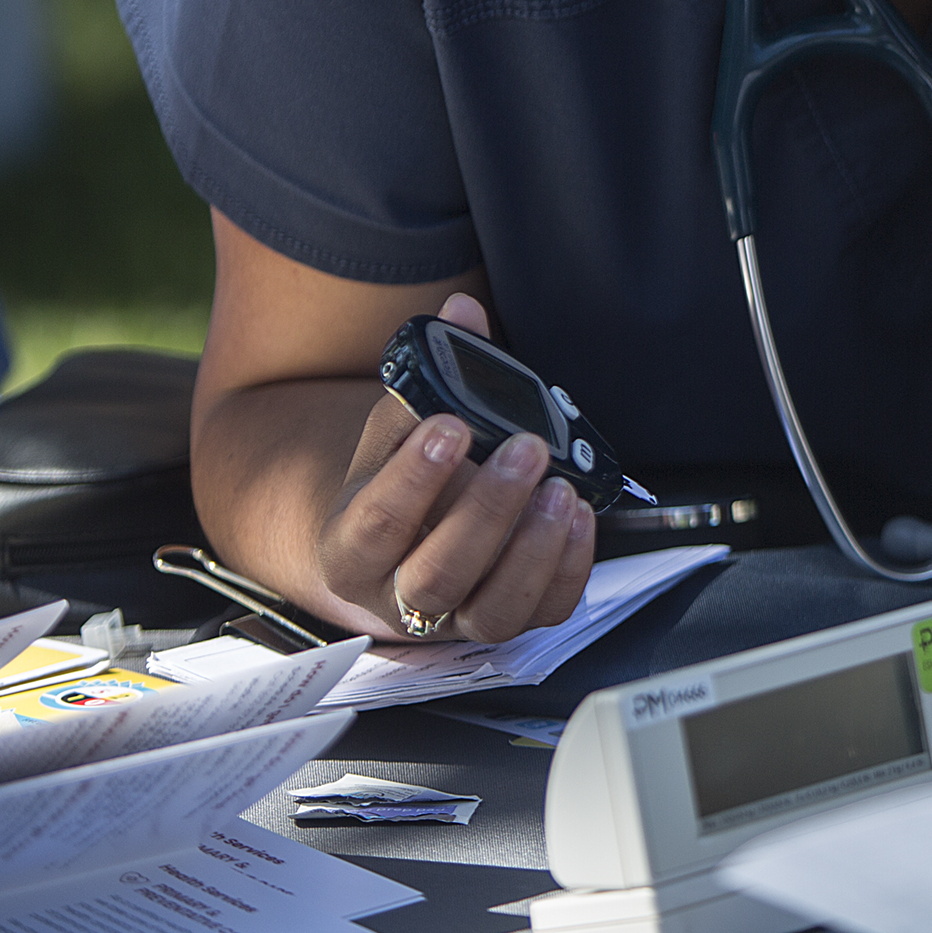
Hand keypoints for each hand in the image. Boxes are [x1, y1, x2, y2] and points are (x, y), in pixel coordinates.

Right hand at [314, 293, 595, 640]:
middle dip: (487, 509)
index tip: (450, 425)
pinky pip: (542, 612)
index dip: (414, 477)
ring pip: (493, 610)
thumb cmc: (398, 478)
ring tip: (562, 489)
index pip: (375, 523)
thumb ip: (427, 374)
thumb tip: (463, 310)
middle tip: (526, 448)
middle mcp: (396, 595)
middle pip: (438, 573)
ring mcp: (454, 618)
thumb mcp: (396, 431)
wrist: (396, 542)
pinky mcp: (503, 621)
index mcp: (351, 546)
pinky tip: (580, 515)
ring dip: (534, 548)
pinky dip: (568, 567)